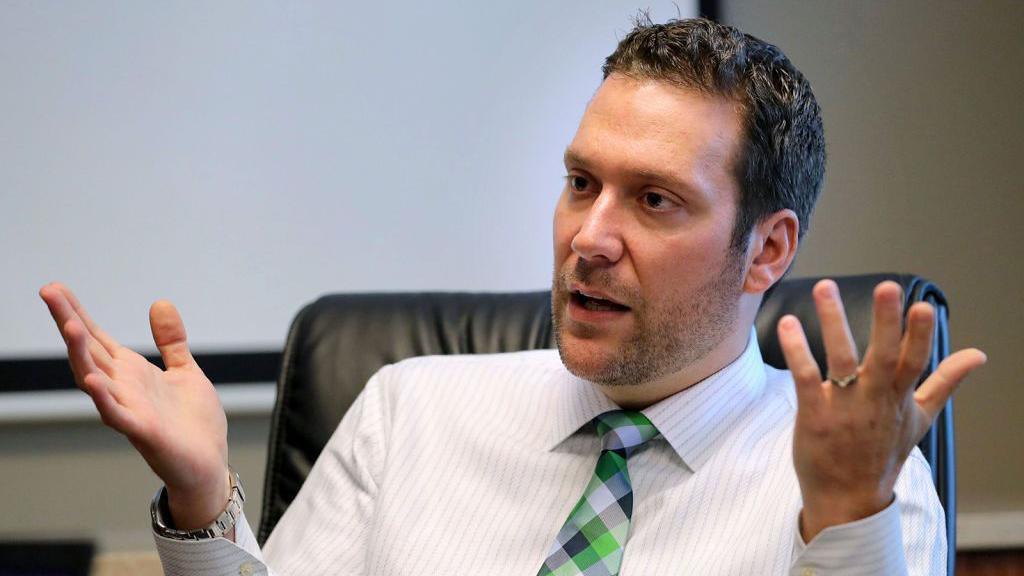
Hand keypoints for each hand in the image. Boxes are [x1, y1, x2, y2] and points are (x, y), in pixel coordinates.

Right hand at [39, 282, 229, 529]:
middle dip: (68, 321)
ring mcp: (129, 409)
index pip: (97, 337)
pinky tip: (92, 380)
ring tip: (71, 326)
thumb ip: (171, 341)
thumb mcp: (186, 371)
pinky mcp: (143, 431)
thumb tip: (160, 303)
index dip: (77, 312)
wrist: (208, 463)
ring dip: (81, 354)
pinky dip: (103, 398)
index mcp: (132, 372)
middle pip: (88, 350)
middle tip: (48, 291)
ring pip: (95, 378)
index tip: (56, 288)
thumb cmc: (194, 423)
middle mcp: (123, 388)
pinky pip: (116, 414)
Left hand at [777, 279, 985, 541]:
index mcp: (899, 397)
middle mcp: (874, 400)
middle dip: (886, 322)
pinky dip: (797, 352)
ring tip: (825, 288)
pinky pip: (806, 379)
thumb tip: (978, 355)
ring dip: (833, 322)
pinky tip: (789, 325)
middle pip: (884, 356)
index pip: (915, 361)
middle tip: (887, 287)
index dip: (921, 335)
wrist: (849, 499)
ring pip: (841, 359)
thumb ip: (945, 382)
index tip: (924, 306)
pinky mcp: (814, 415)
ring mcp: (844, 408)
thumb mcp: (920, 418)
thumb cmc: (883, 454)